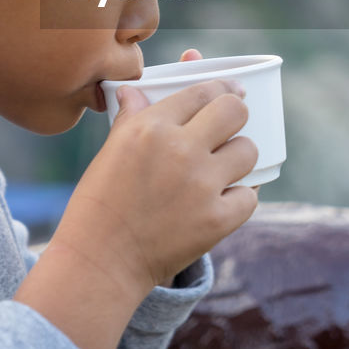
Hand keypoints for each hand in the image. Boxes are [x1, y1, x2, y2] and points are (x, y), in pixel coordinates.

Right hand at [52, 47, 259, 293]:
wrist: (100, 261)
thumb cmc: (99, 204)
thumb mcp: (111, 151)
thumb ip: (132, 117)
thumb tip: (135, 90)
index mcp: (151, 127)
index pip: (201, 92)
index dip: (221, 87)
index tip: (232, 90)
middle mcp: (180, 150)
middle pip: (234, 111)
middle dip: (236, 113)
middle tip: (232, 123)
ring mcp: (202, 185)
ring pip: (248, 150)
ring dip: (239, 157)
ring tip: (225, 166)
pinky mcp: (217, 220)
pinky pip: (249, 196)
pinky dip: (238, 199)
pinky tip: (223, 200)